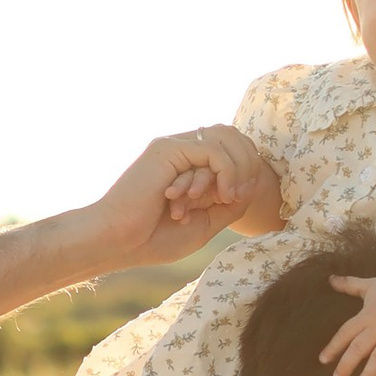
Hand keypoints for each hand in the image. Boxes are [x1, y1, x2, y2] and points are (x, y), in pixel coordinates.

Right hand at [91, 128, 279, 268]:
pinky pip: (211, 150)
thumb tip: (254, 184)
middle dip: (247, 162)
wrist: (120, 241)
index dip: (247, 166)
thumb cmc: (155, 238)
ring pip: (225, 137)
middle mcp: (182, 150)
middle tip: (239, 195)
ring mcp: (174, 147)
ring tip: (227, 197)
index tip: (239, 199)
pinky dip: (225, 172)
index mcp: (189, 164)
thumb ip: (229, 204)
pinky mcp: (168, 150)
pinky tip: (220, 195)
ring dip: (236, 168)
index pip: (232, 146)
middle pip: (232, 134)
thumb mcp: (205, 223)